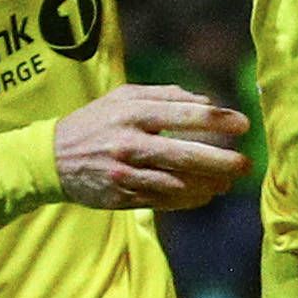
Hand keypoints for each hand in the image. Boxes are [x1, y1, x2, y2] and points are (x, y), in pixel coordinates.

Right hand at [52, 84, 248, 211]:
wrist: (51, 157)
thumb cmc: (97, 122)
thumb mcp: (123, 97)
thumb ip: (166, 95)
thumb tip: (208, 101)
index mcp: (132, 112)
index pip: (184, 114)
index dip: (218, 120)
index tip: (244, 125)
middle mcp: (129, 142)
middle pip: (185, 154)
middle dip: (221, 161)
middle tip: (246, 164)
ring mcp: (125, 172)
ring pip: (177, 183)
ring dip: (208, 185)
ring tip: (228, 182)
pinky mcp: (121, 196)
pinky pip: (164, 201)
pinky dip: (189, 200)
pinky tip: (205, 195)